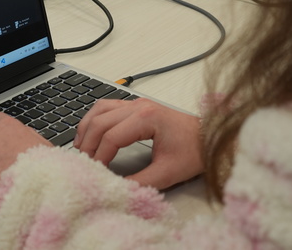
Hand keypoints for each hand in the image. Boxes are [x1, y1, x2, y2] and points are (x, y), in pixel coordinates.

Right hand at [74, 98, 203, 189]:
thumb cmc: (193, 151)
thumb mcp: (168, 172)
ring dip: (87, 128)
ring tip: (81, 149)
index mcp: (146, 118)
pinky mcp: (137, 106)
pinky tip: (91, 134)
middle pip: (100, 121)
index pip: (111, 136)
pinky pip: (108, 107)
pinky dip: (95, 119)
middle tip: (83, 164)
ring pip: (100, 109)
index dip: (99, 156)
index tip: (95, 173)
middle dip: (88, 143)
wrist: (210, 137)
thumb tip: (117, 189)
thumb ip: (140, 182)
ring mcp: (137, 103)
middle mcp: (139, 106)